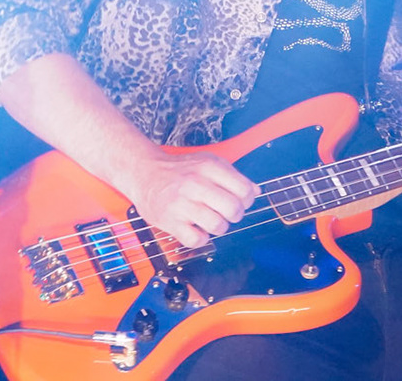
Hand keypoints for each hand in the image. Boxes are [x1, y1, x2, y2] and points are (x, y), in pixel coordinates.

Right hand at [118, 150, 258, 248]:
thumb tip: (257, 191)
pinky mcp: (169, 221)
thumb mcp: (208, 162)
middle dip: (235, 215)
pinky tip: (197, 229)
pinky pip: (197, 240)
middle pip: (233, 209)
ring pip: (218, 226)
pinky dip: (201, 239)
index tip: (240, 201)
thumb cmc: (180, 170)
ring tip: (212, 221)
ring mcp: (182, 204)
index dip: (247, 199)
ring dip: (220, 227)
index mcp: (209, 167)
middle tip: (227, 213)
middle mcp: (196, 184)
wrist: (145, 173)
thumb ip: (233, 175)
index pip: (244, 189)